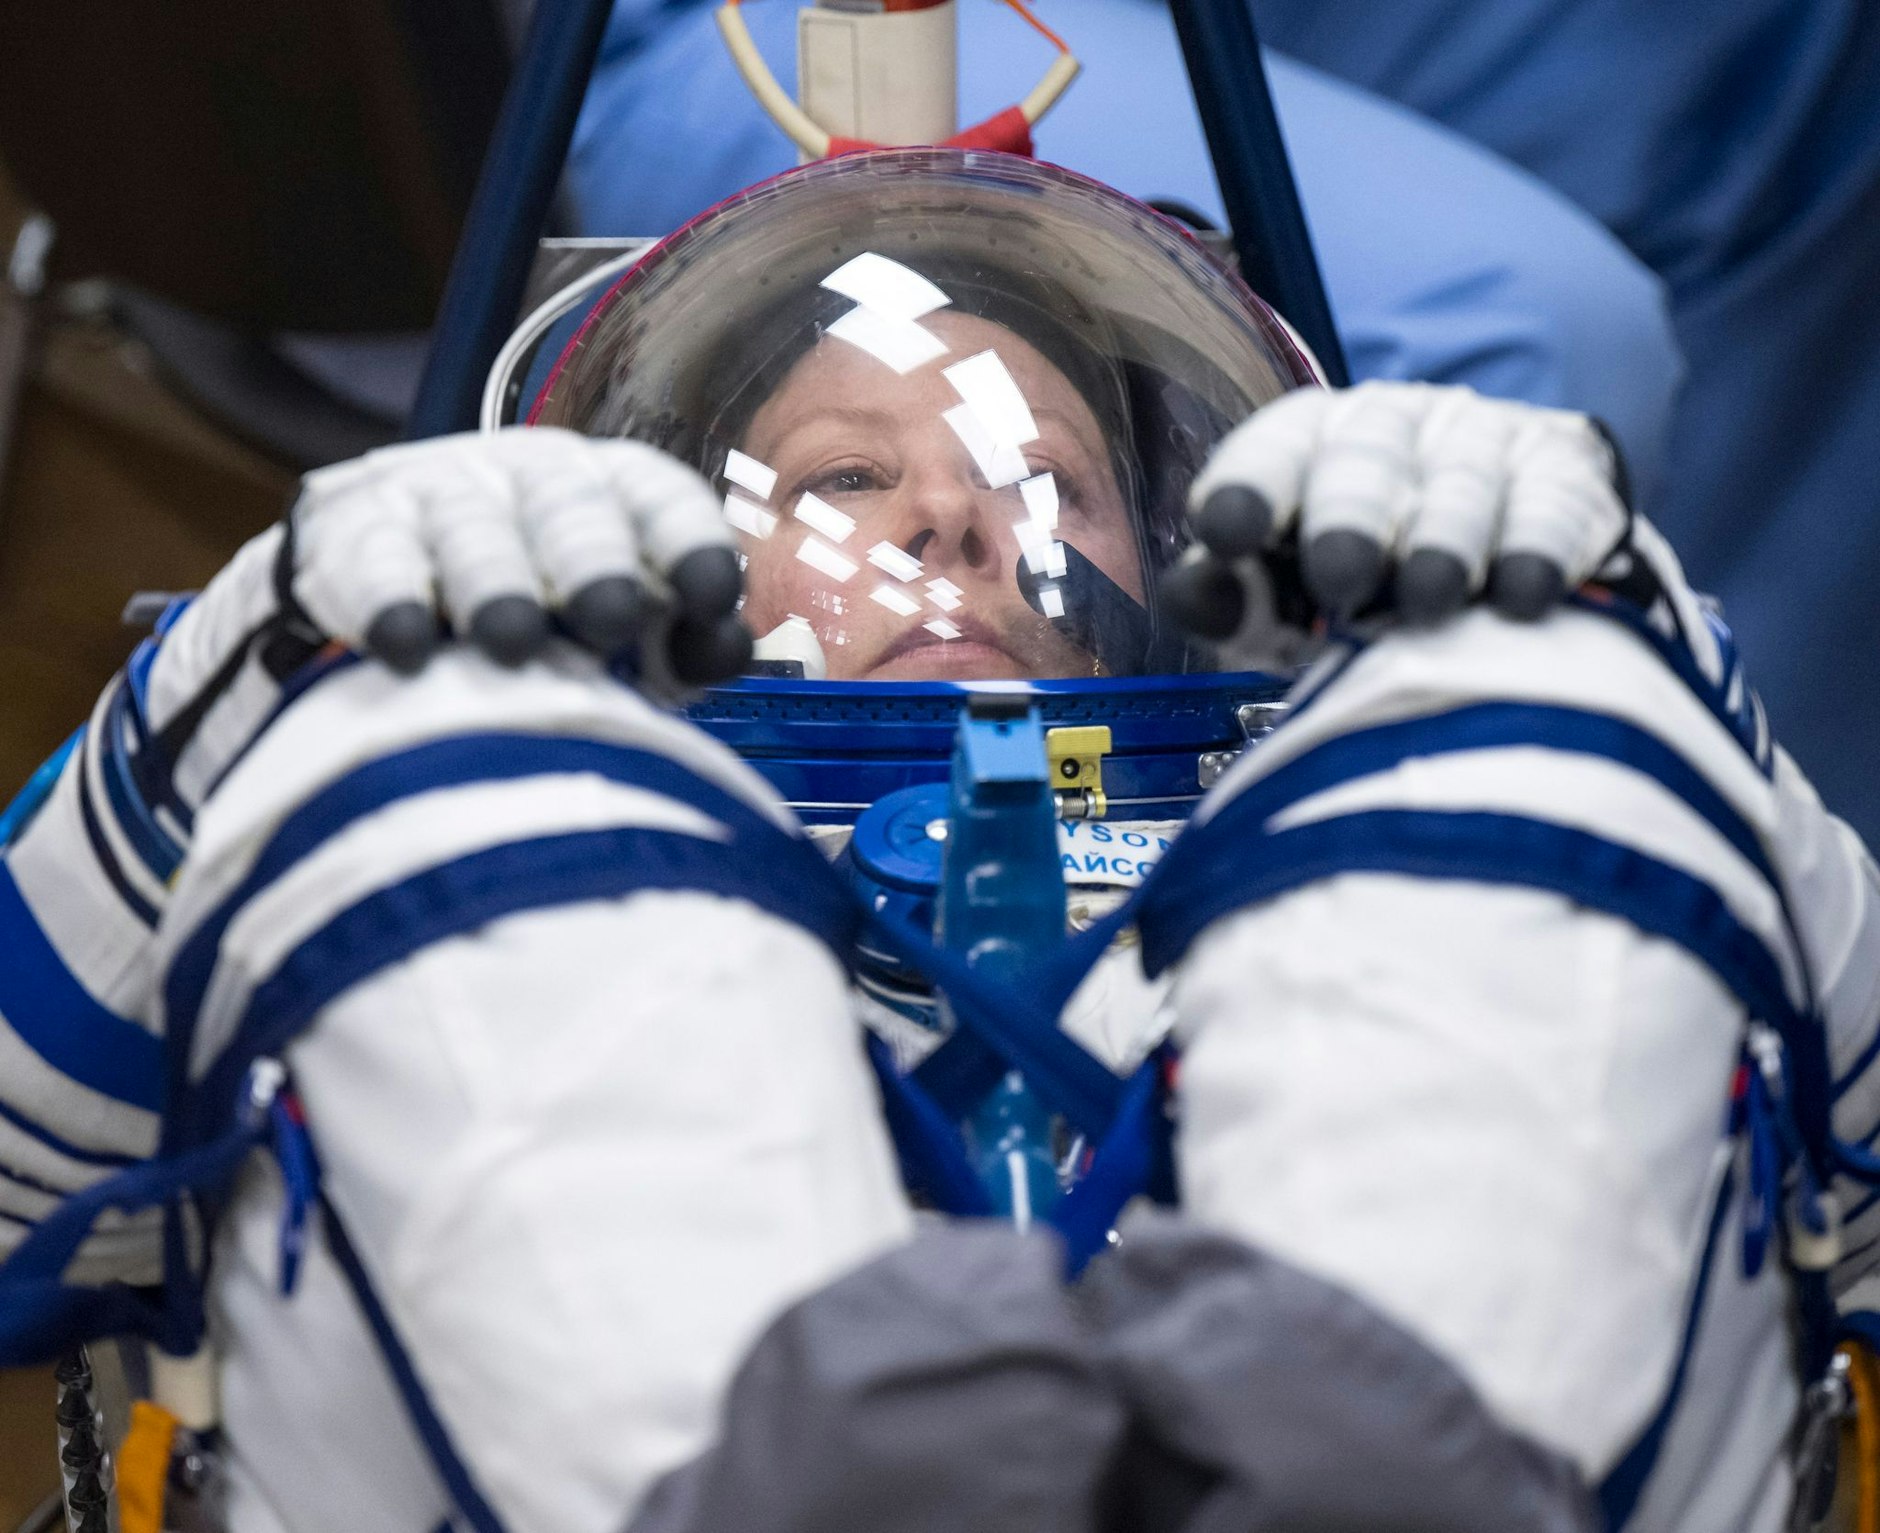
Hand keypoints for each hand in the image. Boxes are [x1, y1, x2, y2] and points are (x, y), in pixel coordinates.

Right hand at [144, 428, 747, 806]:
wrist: (396, 593)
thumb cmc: (546, 624)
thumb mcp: (622, 636)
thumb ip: (684, 645)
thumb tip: (727, 646)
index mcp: (612, 496)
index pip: (659, 498)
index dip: (687, 541)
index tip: (711, 594)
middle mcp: (530, 480)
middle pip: (568, 508)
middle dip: (593, 559)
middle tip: (614, 612)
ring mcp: (439, 497)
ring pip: (472, 531)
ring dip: (494, 583)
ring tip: (511, 641)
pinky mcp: (353, 532)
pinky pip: (373, 560)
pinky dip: (388, 601)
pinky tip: (406, 647)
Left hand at [1160, 383, 1629, 641]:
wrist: (1494, 579)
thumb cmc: (1362, 590)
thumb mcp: (1284, 601)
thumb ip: (1233, 599)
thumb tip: (1189, 594)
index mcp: (1309, 446)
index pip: (1273, 451)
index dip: (1250, 487)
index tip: (1226, 530)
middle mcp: (1393, 428)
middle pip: (1367, 459)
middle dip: (1351, 516)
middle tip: (1339, 576)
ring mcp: (1483, 443)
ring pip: (1462, 481)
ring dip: (1445, 541)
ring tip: (1429, 600)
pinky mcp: (1563, 474)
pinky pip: (1551, 504)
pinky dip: (1537, 550)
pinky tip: (1521, 594)